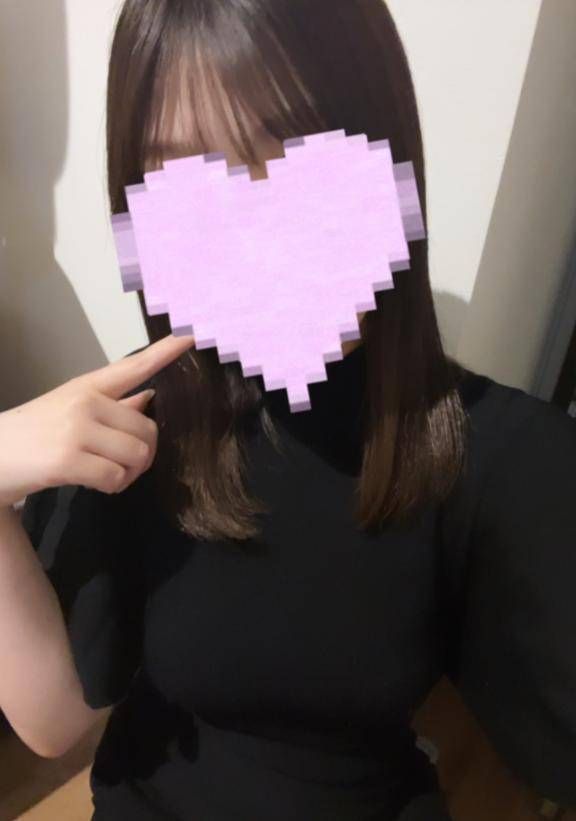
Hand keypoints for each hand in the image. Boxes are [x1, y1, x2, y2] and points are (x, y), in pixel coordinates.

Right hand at [0, 334, 195, 507]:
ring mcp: (76, 429)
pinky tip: (95, 483)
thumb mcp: (71, 410)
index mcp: (87, 386)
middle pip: (147, 430)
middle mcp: (85, 402)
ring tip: (104, 473)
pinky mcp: (68, 459)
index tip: (191, 336)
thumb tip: (149, 398)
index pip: (134, 366)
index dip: (166, 352)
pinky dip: (113, 487)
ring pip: (137, 455)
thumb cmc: (33, 435)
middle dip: (142, 454)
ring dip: (128, 474)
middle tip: (119, 463)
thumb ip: (112, 405)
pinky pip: (116, 477)